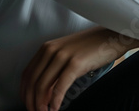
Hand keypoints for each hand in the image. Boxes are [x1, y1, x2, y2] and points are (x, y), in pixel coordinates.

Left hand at [20, 26, 138, 110]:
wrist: (113, 35)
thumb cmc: (92, 46)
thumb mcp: (68, 52)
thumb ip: (53, 67)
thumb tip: (43, 92)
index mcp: (48, 47)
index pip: (27, 74)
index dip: (25, 93)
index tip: (28, 104)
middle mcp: (52, 49)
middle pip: (33, 82)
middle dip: (31, 101)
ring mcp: (64, 55)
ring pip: (43, 86)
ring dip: (41, 104)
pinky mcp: (76, 63)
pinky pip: (60, 87)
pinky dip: (55, 101)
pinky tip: (56, 108)